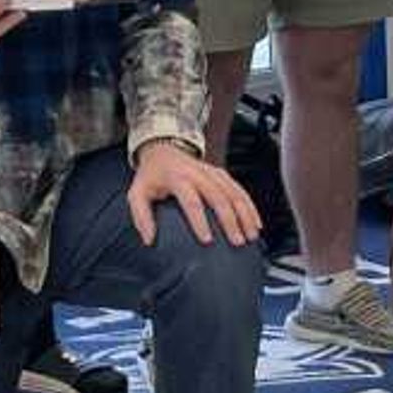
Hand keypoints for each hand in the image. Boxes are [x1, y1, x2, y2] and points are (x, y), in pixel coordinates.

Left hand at [128, 134, 263, 246]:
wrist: (163, 150)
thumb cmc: (151, 176)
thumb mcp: (137, 193)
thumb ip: (141, 216)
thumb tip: (150, 239)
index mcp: (177, 177)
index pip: (191, 200)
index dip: (200, 220)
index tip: (207, 240)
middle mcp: (198, 173)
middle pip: (219, 197)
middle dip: (230, 221)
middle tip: (236, 241)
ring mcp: (212, 172)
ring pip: (234, 193)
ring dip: (245, 215)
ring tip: (251, 235)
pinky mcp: (221, 174)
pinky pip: (240, 190)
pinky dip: (250, 206)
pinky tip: (256, 222)